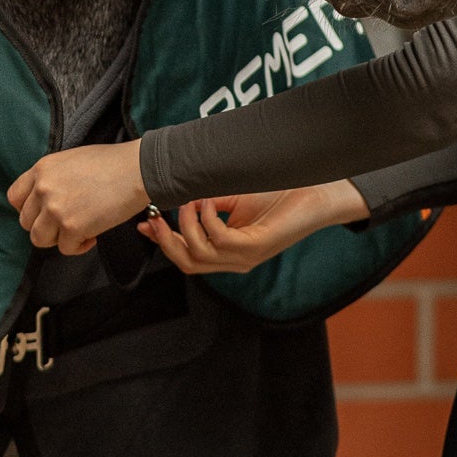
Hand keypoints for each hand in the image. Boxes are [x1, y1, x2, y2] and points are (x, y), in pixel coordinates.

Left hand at [8, 141, 148, 254]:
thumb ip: (52, 179)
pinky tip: (94, 234)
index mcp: (41, 169)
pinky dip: (80, 246)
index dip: (28, 209)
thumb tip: (46, 201)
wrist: (137, 169)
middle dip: (45, 226)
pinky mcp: (72, 227)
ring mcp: (55, 209)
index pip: (14, 197)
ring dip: (59, 239)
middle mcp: (43, 188)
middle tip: (67, 223)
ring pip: (40, 239)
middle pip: (25, 222)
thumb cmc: (111, 163)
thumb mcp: (70, 161)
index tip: (43, 214)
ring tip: (79, 230)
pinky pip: (66, 249)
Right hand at [141, 179, 369, 274]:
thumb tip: (178, 198)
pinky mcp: (256, 247)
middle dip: (164, 240)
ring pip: (199, 254)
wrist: (313, 193)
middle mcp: (234, 261)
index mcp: (226, 252)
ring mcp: (245, 257)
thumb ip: (205, 203)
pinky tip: (207, 201)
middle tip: (153, 216)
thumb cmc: (276, 194)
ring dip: (186, 225)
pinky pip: (219, 240)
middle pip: (187, 263)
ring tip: (188, 202)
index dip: (161, 242)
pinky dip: (207, 219)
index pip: (186, 256)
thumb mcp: (230, 198)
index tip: (143, 223)